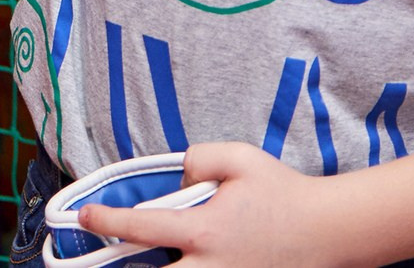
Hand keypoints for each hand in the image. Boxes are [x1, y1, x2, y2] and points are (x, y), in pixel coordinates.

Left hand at [77, 144, 353, 267]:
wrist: (329, 231)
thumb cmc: (283, 192)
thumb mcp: (240, 157)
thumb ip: (198, 158)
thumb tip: (175, 180)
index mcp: (204, 230)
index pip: (141, 227)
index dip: (106, 221)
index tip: (84, 216)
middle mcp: (210, 266)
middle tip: (98, 259)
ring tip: (133, 262)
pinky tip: (173, 263)